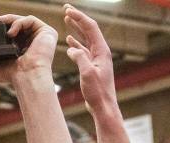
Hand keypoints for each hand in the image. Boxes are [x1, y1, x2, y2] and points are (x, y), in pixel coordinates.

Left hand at [0, 14, 57, 85]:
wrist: (27, 77)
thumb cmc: (15, 76)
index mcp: (24, 46)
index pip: (12, 31)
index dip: (1, 27)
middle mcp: (33, 40)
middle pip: (17, 23)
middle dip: (5, 21)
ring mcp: (41, 35)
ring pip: (23, 20)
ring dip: (11, 22)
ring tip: (4, 31)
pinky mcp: (47, 31)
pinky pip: (30, 20)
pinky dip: (19, 23)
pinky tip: (11, 33)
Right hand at [63, 4, 117, 120]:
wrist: (104, 106)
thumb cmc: (98, 92)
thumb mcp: (87, 74)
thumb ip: (80, 59)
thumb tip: (71, 49)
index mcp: (102, 51)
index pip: (90, 27)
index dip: (79, 17)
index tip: (67, 10)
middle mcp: (101, 52)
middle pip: (88, 29)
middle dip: (77, 18)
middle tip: (66, 8)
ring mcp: (97, 58)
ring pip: (85, 38)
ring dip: (76, 27)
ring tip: (67, 18)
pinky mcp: (93, 66)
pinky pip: (83, 49)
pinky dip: (76, 43)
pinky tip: (69, 40)